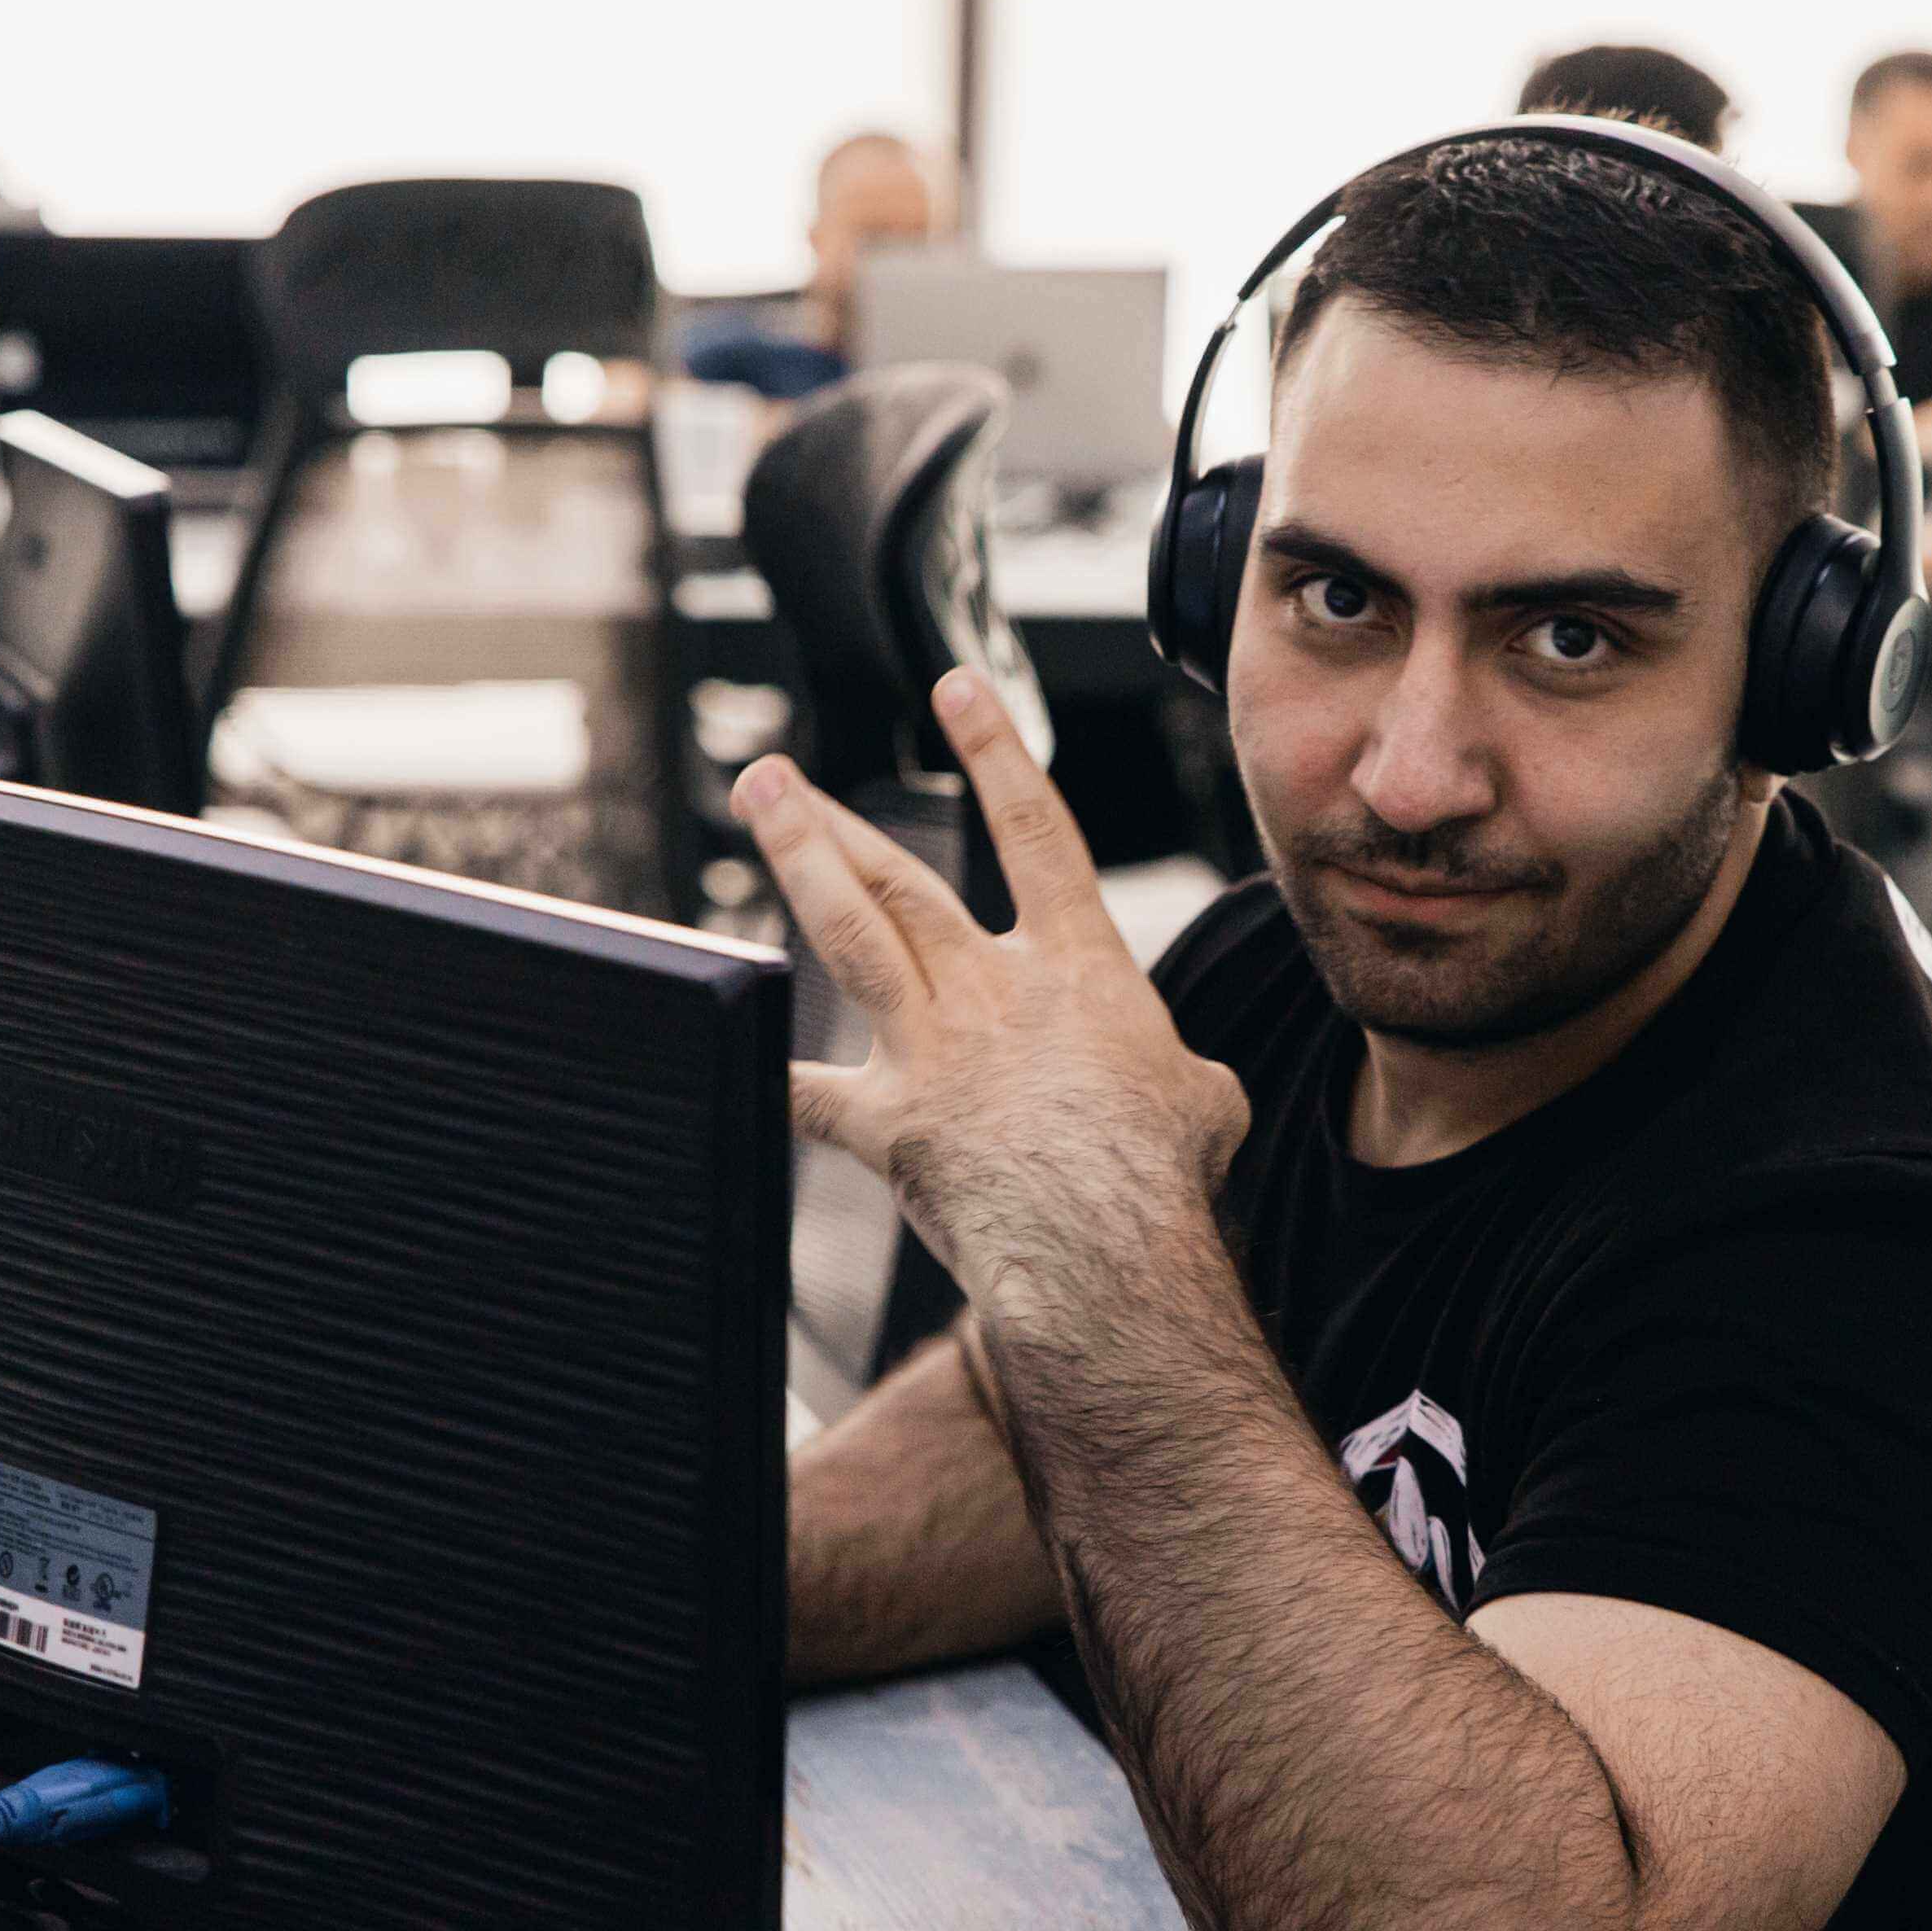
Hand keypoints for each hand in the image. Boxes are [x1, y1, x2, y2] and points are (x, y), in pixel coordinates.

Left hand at [732, 668, 1248, 1322]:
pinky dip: (771, 1071)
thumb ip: (1181, 1072)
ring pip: (849, 934)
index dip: (995, 752)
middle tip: (776, 774)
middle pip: (902, 878)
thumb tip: (1188, 1094)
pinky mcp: (889, 1122)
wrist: (1105, 1241)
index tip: (956, 688)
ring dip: (796, 862)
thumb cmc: (1163, 1176)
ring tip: (757, 809)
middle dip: (831, 819)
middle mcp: (993, 989)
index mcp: (1078, 967)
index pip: (1035, 830)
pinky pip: (810, 1094)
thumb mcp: (1206, 1101)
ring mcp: (933, 1049)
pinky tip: (725, 1041)